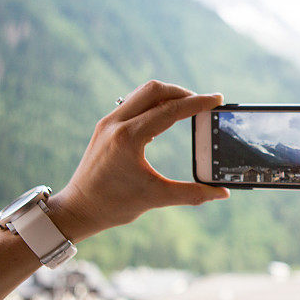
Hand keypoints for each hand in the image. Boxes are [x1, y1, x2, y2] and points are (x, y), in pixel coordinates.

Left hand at [48, 80, 228, 241]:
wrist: (78, 209)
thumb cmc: (114, 205)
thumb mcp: (157, 198)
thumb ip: (193, 194)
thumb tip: (222, 193)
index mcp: (129, 138)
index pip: (171, 110)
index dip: (198, 103)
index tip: (217, 99)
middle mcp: (116, 123)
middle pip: (155, 90)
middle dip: (183, 92)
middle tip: (203, 102)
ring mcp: (108, 122)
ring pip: (142, 93)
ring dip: (167, 95)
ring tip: (187, 106)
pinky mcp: (105, 126)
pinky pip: (132, 102)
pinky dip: (153, 103)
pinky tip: (165, 115)